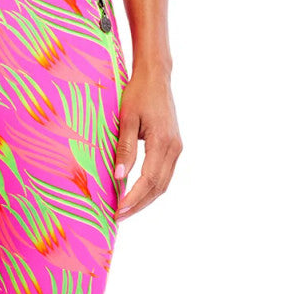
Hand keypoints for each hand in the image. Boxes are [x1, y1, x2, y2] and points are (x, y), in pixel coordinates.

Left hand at [113, 67, 181, 219]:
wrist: (156, 77)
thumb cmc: (138, 94)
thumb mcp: (126, 119)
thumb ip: (125, 149)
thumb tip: (119, 176)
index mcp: (163, 142)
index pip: (148, 180)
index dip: (133, 199)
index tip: (118, 211)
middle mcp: (174, 148)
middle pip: (158, 187)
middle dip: (138, 205)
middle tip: (118, 217)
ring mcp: (176, 148)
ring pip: (162, 184)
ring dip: (145, 200)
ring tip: (125, 210)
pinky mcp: (174, 147)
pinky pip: (164, 175)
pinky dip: (150, 188)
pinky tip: (135, 194)